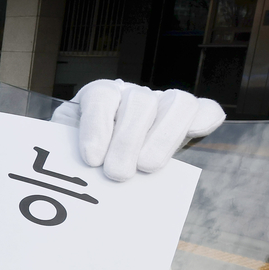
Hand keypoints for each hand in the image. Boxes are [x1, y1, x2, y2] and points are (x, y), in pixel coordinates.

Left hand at [53, 80, 224, 180]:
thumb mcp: (68, 154)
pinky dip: (203, 120)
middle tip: (117, 174)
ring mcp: (163, 103)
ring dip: (163, 137)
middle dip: (128, 140)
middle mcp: (132, 95)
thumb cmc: (84, 161)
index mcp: (100, 97)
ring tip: (147, 168)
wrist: (99, 167)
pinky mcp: (189, 118)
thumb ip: (66, 156)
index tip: (92, 159)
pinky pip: (204, 109)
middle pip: (139, 102)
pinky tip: (194, 137)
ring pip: (176, 102)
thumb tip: (64, 173)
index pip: (101, 97)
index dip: (97, 125)